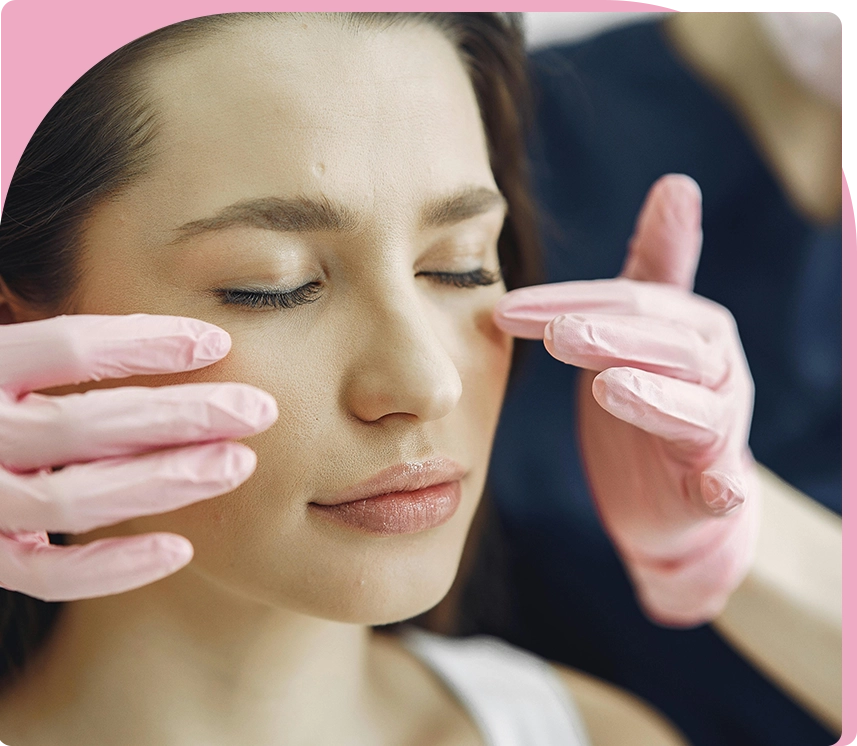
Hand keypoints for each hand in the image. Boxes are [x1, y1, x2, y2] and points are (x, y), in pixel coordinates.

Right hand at [0, 314, 277, 601]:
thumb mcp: (3, 346)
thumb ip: (37, 312)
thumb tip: (76, 247)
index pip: (67, 349)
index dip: (146, 342)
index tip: (219, 343)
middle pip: (83, 425)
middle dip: (181, 416)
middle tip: (259, 411)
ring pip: (71, 498)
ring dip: (163, 481)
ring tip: (239, 465)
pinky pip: (45, 574)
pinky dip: (111, 566)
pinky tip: (182, 549)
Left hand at [493, 174, 760, 626]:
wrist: (671, 493)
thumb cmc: (651, 398)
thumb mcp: (641, 331)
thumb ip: (653, 267)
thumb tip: (678, 182)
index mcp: (689, 326)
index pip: (628, 302)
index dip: (567, 303)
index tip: (506, 310)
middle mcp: (714, 369)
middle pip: (666, 345)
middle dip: (611, 337)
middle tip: (558, 335)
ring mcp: (720, 429)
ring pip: (695, 408)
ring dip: (655, 398)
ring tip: (610, 389)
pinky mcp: (717, 486)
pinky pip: (727, 486)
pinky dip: (725, 487)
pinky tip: (716, 489)